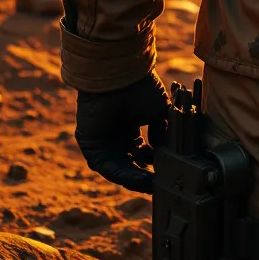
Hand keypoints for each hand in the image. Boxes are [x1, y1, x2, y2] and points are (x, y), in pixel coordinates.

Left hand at [74, 71, 169, 193]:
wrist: (120, 74)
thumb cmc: (139, 87)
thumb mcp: (157, 112)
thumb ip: (161, 133)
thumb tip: (164, 154)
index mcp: (129, 124)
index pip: (140, 151)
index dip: (153, 163)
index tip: (167, 172)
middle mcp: (115, 134)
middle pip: (129, 162)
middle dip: (145, 174)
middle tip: (160, 184)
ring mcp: (102, 140)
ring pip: (119, 167)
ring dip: (136, 178)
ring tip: (152, 185)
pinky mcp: (91, 145)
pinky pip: (107, 167)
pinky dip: (124, 175)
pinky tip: (140, 179)